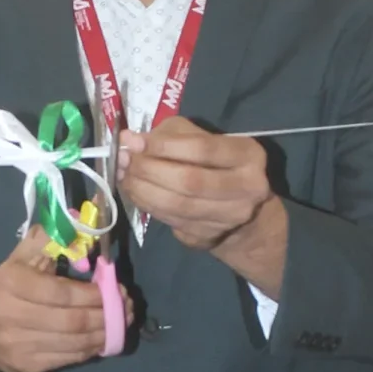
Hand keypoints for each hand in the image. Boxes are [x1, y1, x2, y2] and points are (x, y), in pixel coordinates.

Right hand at [0, 231, 122, 371]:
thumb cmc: (7, 290)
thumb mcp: (20, 259)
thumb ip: (47, 240)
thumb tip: (80, 222)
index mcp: (10, 283)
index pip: (60, 293)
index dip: (92, 294)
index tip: (114, 290)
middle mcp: (10, 316)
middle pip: (71, 321)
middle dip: (106, 315)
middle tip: (126, 307)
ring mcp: (18, 345)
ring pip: (73, 343)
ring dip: (104, 333)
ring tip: (121, 322)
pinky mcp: (28, 366)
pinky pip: (69, 358)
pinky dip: (91, 349)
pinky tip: (103, 339)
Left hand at [118, 118, 276, 259]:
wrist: (239, 207)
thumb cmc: (213, 162)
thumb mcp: (199, 136)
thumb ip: (167, 135)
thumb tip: (128, 140)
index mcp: (248, 154)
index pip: (202, 149)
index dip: (164, 146)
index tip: (135, 142)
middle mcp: (247, 188)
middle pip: (190, 181)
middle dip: (150, 170)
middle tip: (125, 161)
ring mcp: (230, 217)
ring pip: (178, 205)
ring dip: (143, 190)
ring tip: (125, 176)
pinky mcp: (211, 236)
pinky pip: (171, 220)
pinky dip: (147, 205)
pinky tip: (136, 193)